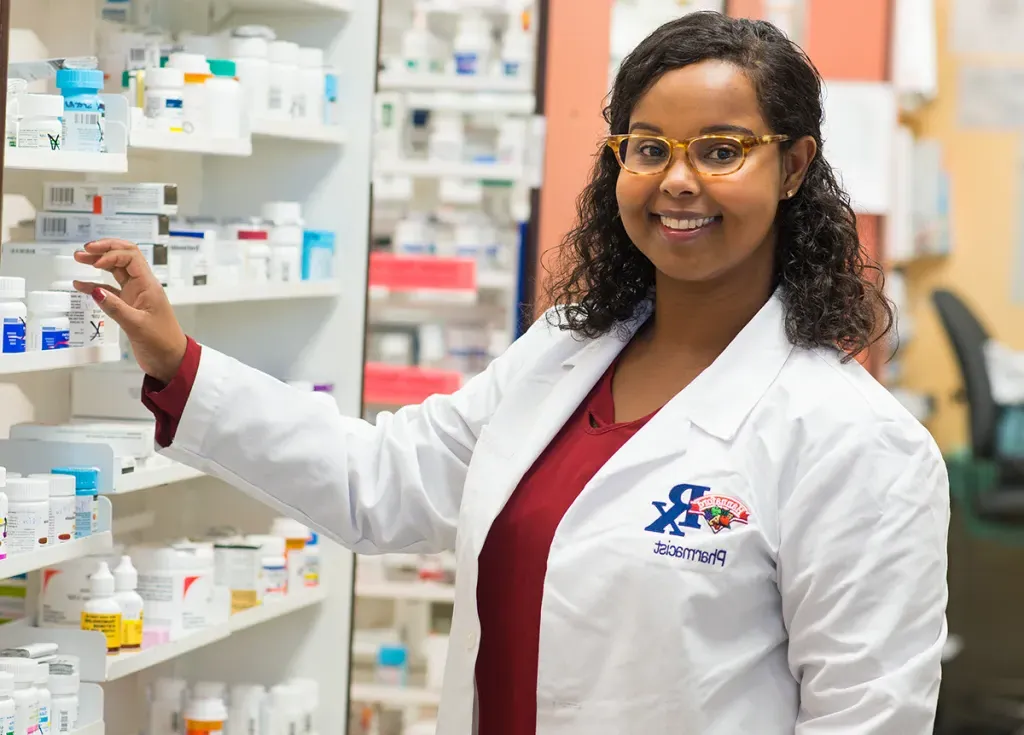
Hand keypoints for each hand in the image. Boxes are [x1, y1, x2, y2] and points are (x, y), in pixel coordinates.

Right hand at [73, 239, 186, 383]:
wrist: (170, 360)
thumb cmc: (162, 343)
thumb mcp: (137, 325)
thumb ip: (115, 307)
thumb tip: (95, 291)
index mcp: (149, 286)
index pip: (131, 257)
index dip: (111, 255)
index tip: (96, 264)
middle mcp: (143, 286)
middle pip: (123, 257)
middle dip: (104, 250)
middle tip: (84, 250)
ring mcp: (136, 295)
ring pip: (116, 271)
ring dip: (99, 262)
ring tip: (80, 258)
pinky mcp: (129, 306)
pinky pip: (110, 290)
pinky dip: (95, 285)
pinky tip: (81, 285)